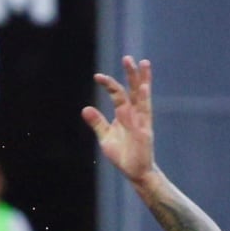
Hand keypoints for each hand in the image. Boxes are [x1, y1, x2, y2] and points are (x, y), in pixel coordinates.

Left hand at [82, 56, 157, 183]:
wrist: (134, 172)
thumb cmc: (123, 154)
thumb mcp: (105, 137)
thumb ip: (97, 122)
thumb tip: (85, 108)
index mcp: (125, 114)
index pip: (117, 94)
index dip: (108, 84)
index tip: (96, 76)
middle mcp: (134, 114)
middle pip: (133, 89)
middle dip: (131, 74)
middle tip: (128, 58)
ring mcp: (141, 120)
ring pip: (142, 96)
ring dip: (142, 80)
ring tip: (143, 63)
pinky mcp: (144, 130)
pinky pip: (144, 113)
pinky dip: (143, 100)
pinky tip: (143, 88)